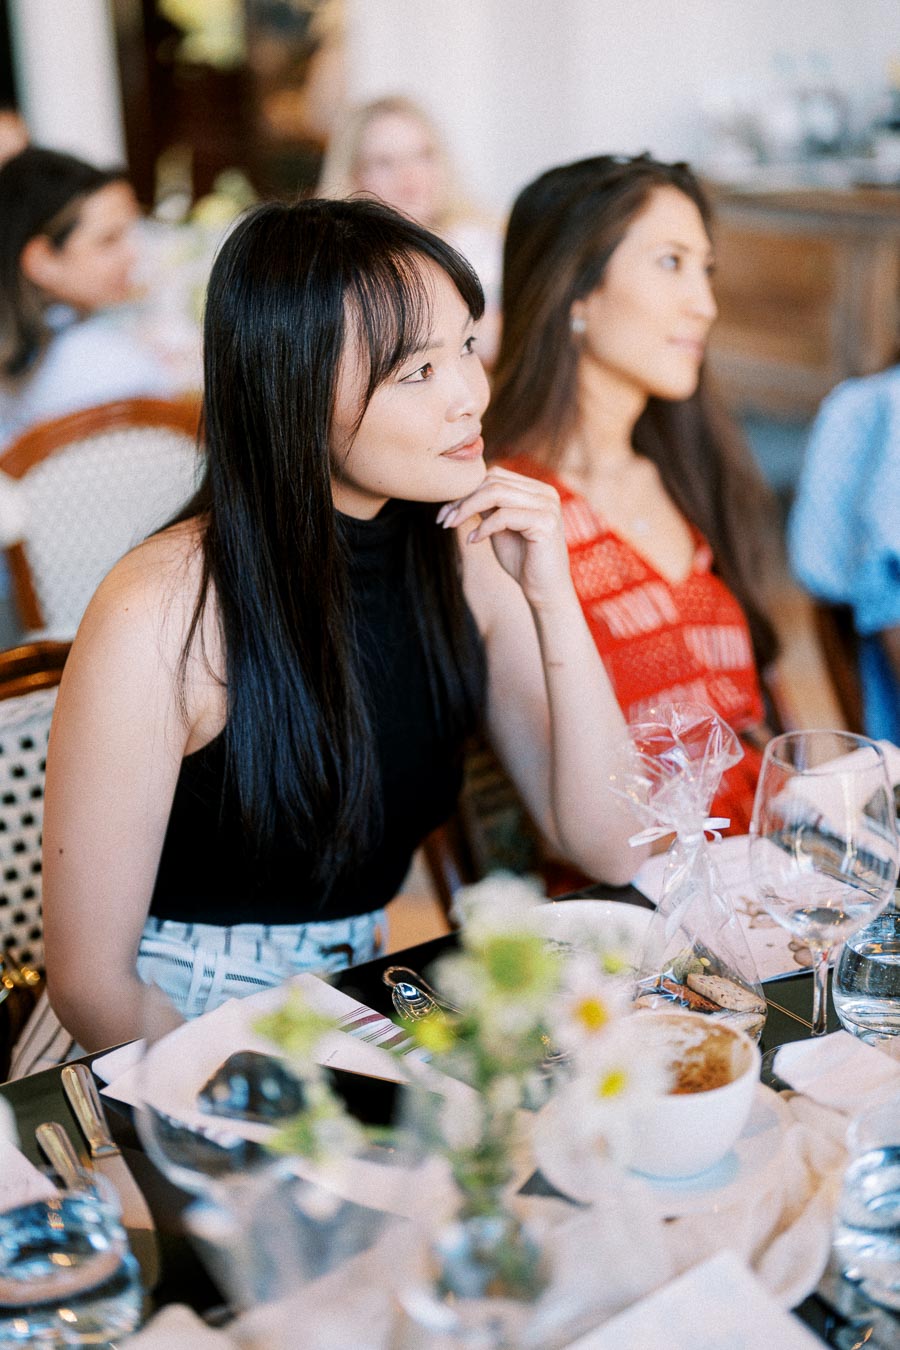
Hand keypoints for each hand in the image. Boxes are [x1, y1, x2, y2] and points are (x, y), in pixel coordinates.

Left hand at [436, 466, 571, 607]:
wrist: (545, 591)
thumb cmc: (522, 561)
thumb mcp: (499, 528)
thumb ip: (487, 507)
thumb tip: (460, 491)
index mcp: (536, 490)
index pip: (495, 476)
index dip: (466, 491)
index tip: (445, 511)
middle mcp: (545, 493)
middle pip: (494, 481)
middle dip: (463, 499)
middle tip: (444, 519)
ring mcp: (548, 506)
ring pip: (497, 493)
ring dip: (467, 509)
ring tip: (451, 525)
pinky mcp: (546, 523)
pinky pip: (504, 516)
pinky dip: (483, 527)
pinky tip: (473, 541)